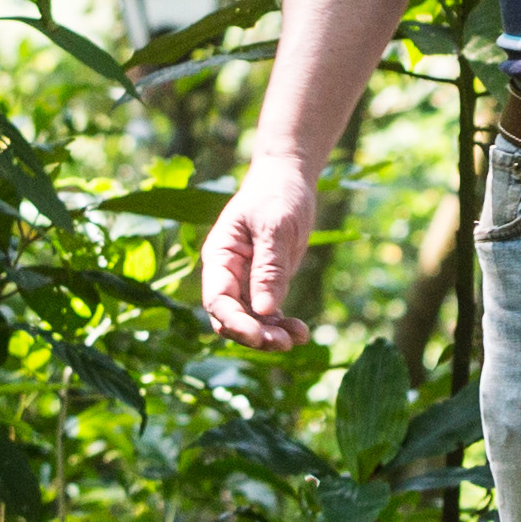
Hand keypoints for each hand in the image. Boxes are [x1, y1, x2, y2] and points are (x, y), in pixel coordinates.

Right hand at [202, 156, 323, 347]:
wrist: (289, 178)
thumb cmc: (277, 195)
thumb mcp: (275, 227)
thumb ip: (269, 267)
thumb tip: (265, 310)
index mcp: (220, 257)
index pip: (217, 300)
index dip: (235, 322)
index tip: (258, 335)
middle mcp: (228, 274)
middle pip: (231, 318)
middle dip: (254, 335)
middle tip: (283, 342)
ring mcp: (247, 282)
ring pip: (251, 321)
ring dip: (271, 334)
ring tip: (299, 337)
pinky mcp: (267, 284)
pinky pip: (269, 315)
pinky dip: (283, 325)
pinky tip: (302, 332)